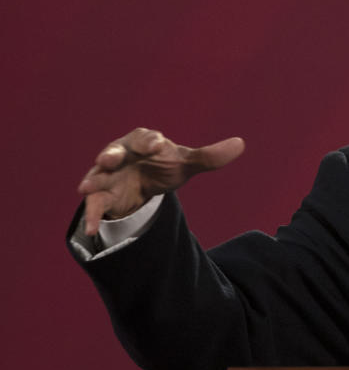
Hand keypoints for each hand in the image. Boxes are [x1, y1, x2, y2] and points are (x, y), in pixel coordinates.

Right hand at [77, 128, 244, 236]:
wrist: (146, 183)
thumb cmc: (164, 164)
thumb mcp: (187, 163)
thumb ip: (210, 157)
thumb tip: (241, 144)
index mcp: (143, 141)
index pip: (146, 138)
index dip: (151, 142)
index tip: (158, 146)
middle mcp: (121, 154)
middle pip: (114, 152)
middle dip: (111, 155)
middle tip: (109, 159)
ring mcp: (108, 175)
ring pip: (98, 176)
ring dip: (92, 180)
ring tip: (85, 188)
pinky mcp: (103, 196)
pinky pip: (95, 205)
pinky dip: (92, 216)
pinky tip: (91, 230)